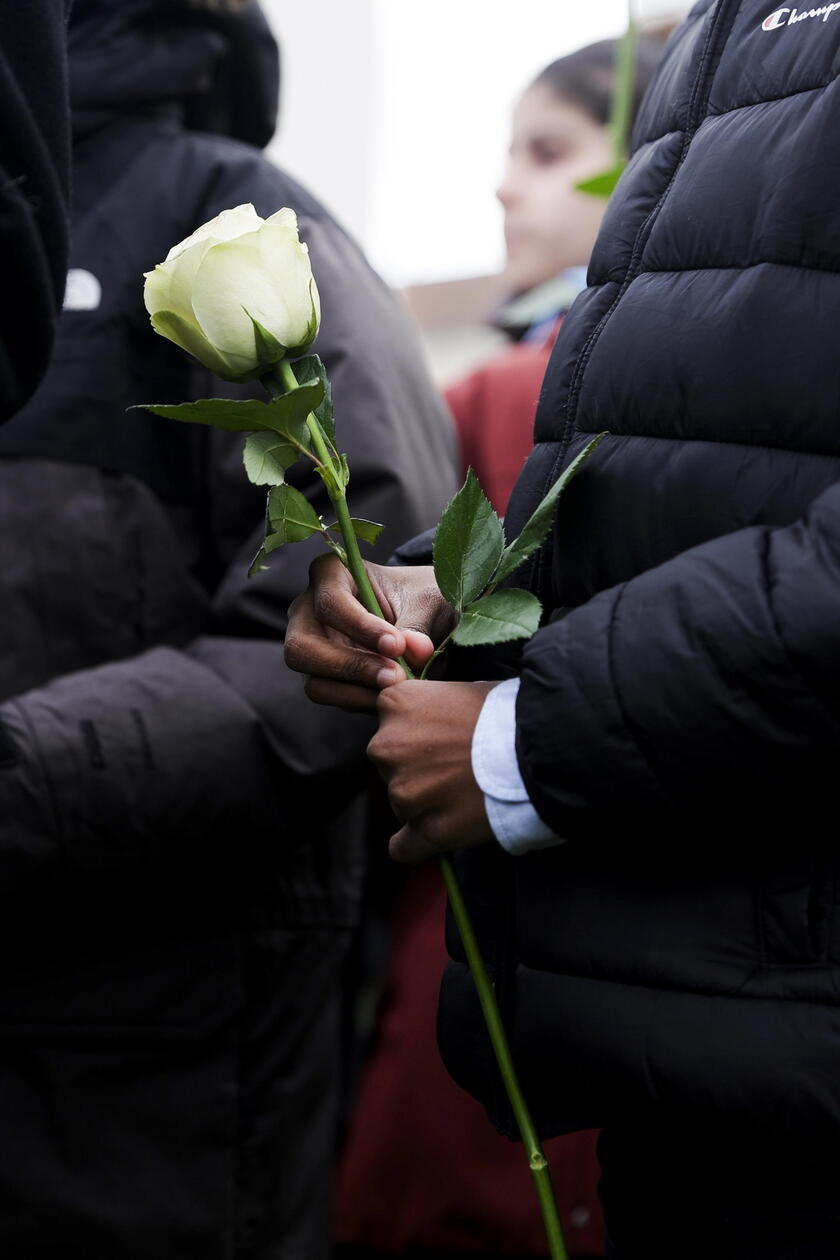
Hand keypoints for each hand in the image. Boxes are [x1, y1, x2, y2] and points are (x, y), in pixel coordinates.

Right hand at [285, 554, 455, 711]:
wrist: (425, 616)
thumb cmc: (422, 597)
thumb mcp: (428, 601)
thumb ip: (419, 625)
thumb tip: (416, 652)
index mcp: (330, 573)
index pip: (330, 602)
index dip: (361, 628)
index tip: (397, 645)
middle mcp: (308, 610)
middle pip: (302, 648)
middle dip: (350, 666)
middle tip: (395, 677)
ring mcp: (311, 647)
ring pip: (312, 681)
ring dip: (356, 692)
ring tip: (397, 689)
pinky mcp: (322, 676)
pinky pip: (330, 697)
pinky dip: (361, 702)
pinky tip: (392, 697)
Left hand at [368, 679, 496, 861]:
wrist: (537, 750)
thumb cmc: (507, 714)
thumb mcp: (460, 690)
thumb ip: (430, 707)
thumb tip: (428, 723)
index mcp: (395, 704)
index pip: (389, 721)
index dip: (416, 730)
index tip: (440, 736)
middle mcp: (387, 746)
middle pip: (389, 763)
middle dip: (416, 767)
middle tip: (455, 766)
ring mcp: (403, 791)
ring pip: (401, 803)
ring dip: (425, 801)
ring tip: (465, 792)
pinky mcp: (424, 829)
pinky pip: (403, 847)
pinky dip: (415, 844)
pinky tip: (437, 834)